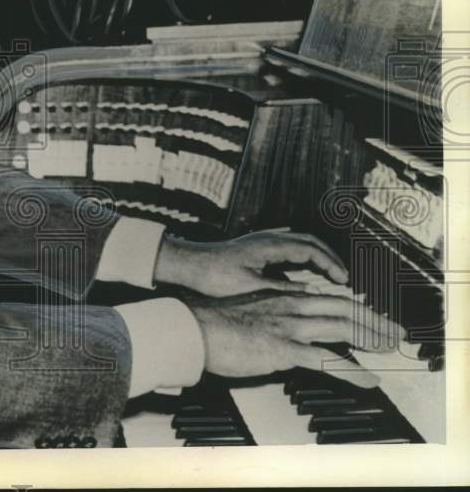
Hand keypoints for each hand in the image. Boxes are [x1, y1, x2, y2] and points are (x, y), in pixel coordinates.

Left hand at [154, 229, 348, 296]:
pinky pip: (288, 245)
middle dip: (330, 258)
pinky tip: (305, 268)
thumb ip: (280, 290)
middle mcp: (268, 238)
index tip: (343, 280)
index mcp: (270, 246)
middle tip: (344, 278)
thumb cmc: (214, 277)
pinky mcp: (255, 247)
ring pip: (299, 242)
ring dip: (317, 256)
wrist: (187, 265)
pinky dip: (303, 255)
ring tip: (331, 275)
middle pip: (310, 242)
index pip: (311, 250)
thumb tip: (311, 294)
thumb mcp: (250, 288)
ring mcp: (261, 240)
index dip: (330, 264)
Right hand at [187, 290, 405, 387]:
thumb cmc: (212, 321)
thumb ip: (269, 309)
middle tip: (393, 330)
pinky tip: (368, 380)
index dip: (354, 307)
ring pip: (341, 328)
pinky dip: (352, 371)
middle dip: (373, 319)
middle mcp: (290, 306)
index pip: (327, 298)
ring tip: (389, 347)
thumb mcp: (247, 308)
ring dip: (370, 338)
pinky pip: (326, 360)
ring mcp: (288, 327)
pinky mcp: (283, 349)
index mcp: (281, 296)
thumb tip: (282, 317)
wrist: (192, 328)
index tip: (371, 315)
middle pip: (343, 309)